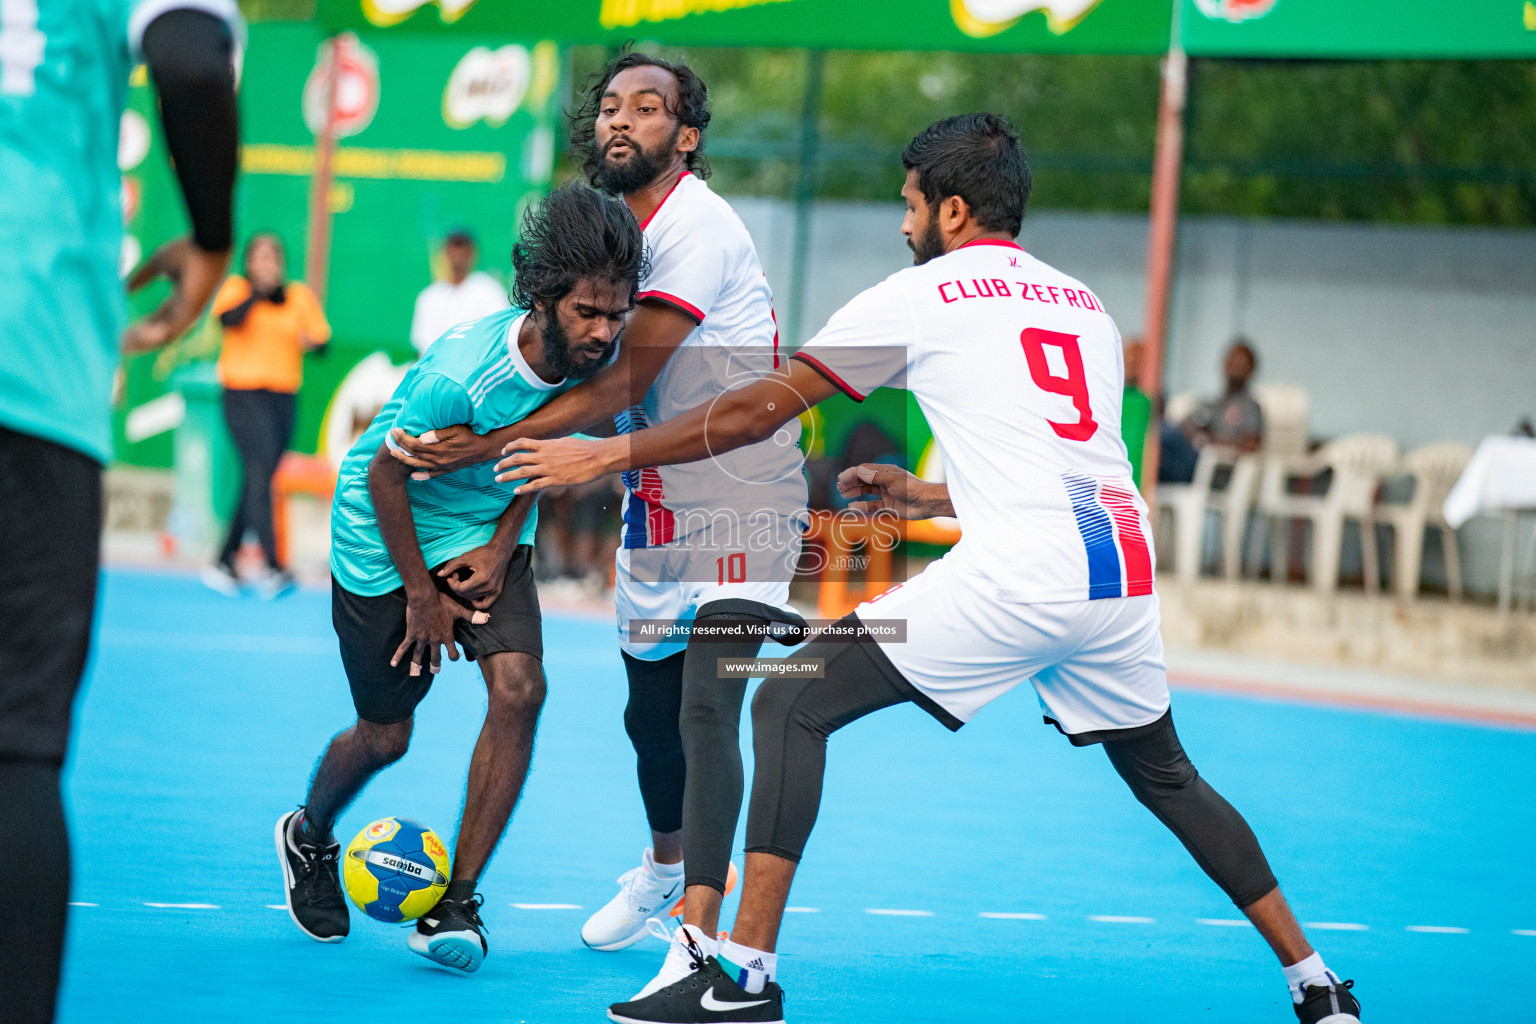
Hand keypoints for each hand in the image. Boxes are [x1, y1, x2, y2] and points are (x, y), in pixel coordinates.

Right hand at [122, 238, 230, 353]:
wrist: (207, 243)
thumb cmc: (188, 251)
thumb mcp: (157, 265)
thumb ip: (141, 278)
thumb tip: (122, 286)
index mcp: (179, 303)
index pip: (156, 322)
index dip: (138, 329)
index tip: (119, 333)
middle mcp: (185, 312)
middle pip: (158, 334)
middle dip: (137, 340)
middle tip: (116, 345)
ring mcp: (190, 314)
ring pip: (163, 336)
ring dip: (142, 341)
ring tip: (121, 345)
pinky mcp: (192, 311)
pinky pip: (172, 329)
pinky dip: (154, 334)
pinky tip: (136, 336)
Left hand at [389, 424, 498, 479]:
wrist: (485, 448)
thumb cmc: (471, 435)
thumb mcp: (456, 430)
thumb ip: (438, 434)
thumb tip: (422, 438)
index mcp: (439, 449)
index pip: (415, 444)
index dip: (403, 438)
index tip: (395, 430)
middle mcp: (438, 460)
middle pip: (414, 454)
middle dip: (400, 446)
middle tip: (390, 439)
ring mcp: (442, 467)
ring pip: (419, 465)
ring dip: (405, 460)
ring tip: (395, 454)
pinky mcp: (447, 470)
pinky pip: (431, 475)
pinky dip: (421, 476)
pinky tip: (414, 475)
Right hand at [392, 590, 488, 676]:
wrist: (424, 598)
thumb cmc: (442, 603)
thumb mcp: (459, 610)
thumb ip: (472, 616)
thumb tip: (487, 618)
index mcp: (446, 636)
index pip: (452, 653)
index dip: (454, 656)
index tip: (455, 657)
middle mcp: (434, 640)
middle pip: (435, 657)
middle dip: (436, 665)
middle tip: (436, 671)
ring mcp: (422, 638)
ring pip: (419, 655)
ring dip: (418, 664)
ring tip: (416, 672)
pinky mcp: (411, 634)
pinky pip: (403, 647)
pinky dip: (398, 656)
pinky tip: (393, 664)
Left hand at [436, 543, 510, 610]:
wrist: (500, 552)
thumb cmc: (484, 553)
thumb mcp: (465, 557)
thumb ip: (451, 566)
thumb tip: (439, 574)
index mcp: (481, 578)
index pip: (461, 589)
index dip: (453, 585)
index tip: (451, 577)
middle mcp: (488, 587)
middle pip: (466, 595)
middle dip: (458, 587)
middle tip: (457, 577)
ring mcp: (494, 590)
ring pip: (473, 599)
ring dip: (465, 592)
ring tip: (464, 582)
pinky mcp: (497, 591)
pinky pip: (486, 604)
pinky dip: (477, 603)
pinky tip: (472, 595)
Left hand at [495, 436, 614, 494]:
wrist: (597, 457)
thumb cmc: (584, 448)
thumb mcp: (565, 441)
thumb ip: (552, 445)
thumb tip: (545, 445)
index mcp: (546, 445)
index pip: (522, 443)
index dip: (510, 446)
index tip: (503, 451)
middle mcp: (544, 456)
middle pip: (517, 458)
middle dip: (503, 463)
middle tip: (495, 469)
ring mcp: (548, 468)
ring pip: (522, 472)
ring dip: (507, 476)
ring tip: (498, 480)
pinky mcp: (555, 480)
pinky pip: (534, 485)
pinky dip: (523, 488)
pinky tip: (515, 491)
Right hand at [837, 463, 948, 519]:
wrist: (926, 503)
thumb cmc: (912, 488)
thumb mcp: (892, 480)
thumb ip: (875, 477)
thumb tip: (858, 471)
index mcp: (886, 471)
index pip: (864, 470)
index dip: (851, 474)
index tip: (840, 479)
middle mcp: (885, 481)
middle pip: (863, 480)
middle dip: (850, 482)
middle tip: (838, 487)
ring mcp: (886, 493)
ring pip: (866, 492)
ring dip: (854, 492)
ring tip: (842, 494)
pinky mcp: (889, 505)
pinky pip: (872, 505)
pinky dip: (862, 505)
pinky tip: (853, 506)